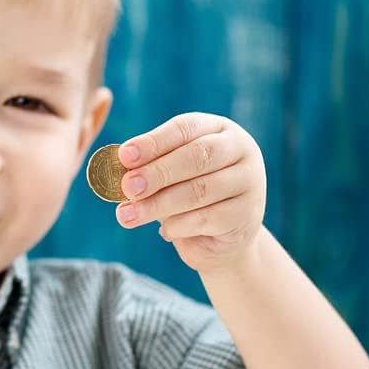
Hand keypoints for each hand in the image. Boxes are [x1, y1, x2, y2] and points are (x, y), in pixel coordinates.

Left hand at [114, 112, 265, 273]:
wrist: (221, 239)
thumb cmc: (187, 198)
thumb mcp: (168, 177)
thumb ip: (148, 168)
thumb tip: (119, 170)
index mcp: (217, 130)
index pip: (185, 129)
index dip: (153, 142)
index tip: (125, 156)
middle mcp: (240, 150)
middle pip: (196, 156)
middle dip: (157, 172)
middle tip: (127, 187)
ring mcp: (249, 182)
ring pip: (199, 190)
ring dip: (157, 204)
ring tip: (127, 216)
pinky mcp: (246, 215)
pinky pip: (206, 219)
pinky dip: (178, 226)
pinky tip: (164, 232)